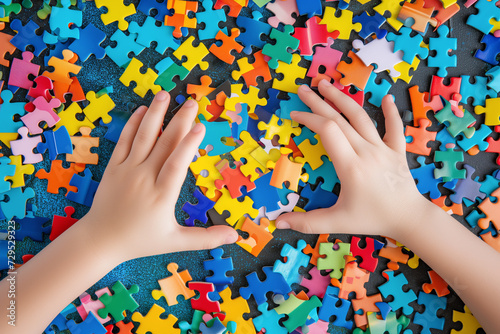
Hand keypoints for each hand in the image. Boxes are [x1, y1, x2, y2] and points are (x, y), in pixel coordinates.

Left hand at [84, 91, 237, 261]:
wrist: (100, 240)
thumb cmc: (140, 241)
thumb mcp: (176, 242)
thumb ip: (206, 237)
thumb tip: (235, 235)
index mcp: (161, 196)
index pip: (177, 164)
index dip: (189, 144)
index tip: (200, 126)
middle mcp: (144, 178)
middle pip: (164, 144)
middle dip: (180, 121)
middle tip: (192, 102)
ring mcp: (127, 171)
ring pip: (143, 137)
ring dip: (155, 114)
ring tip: (165, 94)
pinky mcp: (113, 168)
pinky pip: (124, 141)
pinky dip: (133, 124)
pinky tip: (142, 110)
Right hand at [276, 80, 428, 239]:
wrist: (409, 219)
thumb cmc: (373, 220)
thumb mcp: (338, 223)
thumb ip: (308, 222)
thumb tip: (279, 223)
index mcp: (351, 166)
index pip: (327, 131)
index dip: (309, 119)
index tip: (295, 115)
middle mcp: (367, 152)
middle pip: (339, 119)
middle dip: (318, 102)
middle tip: (303, 89)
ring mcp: (383, 149)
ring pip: (362, 118)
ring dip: (343, 99)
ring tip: (327, 85)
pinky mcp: (397, 151)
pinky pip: (394, 128)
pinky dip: (390, 113)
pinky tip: (386, 98)